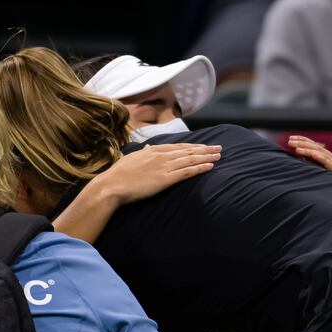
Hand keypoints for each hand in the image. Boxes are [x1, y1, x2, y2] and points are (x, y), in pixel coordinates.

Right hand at [95, 143, 220, 204]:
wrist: (111, 186)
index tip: (204, 145)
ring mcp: (163, 167)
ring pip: (190, 159)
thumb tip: (148, 147)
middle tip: (219, 147)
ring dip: (206, 156)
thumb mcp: (131, 159)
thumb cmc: (118, 175)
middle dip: (205, 149)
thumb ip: (142, 153)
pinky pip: (187, 171)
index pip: (177, 146)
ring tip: (219, 155)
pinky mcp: (165, 179)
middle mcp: (160, 156)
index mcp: (152, 151)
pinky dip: (200, 168)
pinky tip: (210, 166)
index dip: (192, 146)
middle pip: (188, 150)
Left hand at [288, 135, 331, 176]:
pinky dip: (320, 158)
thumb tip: (296, 150)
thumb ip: (308, 162)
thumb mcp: (314, 172)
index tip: (291, 138)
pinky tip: (312, 154)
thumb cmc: (321, 190)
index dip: (303, 141)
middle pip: (318, 148)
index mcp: (331, 159)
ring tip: (297, 148)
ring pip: (322, 154)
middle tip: (290, 142)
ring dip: (308, 150)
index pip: (316, 146)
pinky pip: (329, 163)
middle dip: (303, 144)